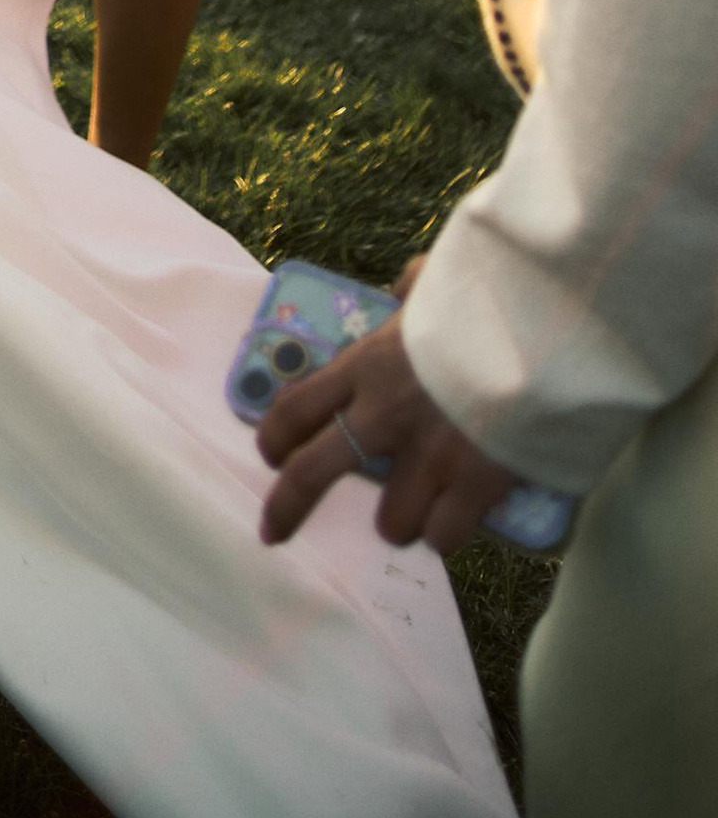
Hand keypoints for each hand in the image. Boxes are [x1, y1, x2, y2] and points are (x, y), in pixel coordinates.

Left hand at [257, 306, 516, 553]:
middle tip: (276, 532)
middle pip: (311, 474)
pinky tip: (458, 516)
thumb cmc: (491, 299)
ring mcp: (428, 455)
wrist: (547, 327)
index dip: (274, 437)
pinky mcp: (474, 485)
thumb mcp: (437, 283)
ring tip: (417, 509)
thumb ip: (413, 291)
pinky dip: (447, 532)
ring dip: (401, 521)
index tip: (270, 455)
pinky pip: (443, 535)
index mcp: (366, 363)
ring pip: (391, 522)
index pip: (296, 407)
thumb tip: (406, 290)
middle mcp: (383, 414)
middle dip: (287, 508)